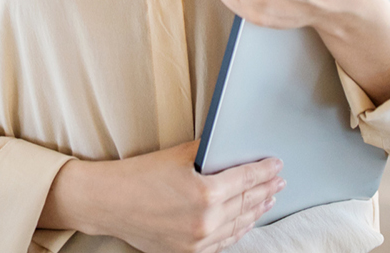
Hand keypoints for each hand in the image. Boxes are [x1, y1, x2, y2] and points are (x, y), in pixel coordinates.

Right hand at [41, 141, 282, 252]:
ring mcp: (198, 241)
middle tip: (280, 180)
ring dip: (257, 211)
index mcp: (206, 193)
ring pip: (238, 225)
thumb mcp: (179, 155)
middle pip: (247, 203)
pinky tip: (246, 222)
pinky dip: (237, 230)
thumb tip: (231, 146)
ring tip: (269, 199)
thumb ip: (209, 152)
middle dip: (266, 189)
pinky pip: (222, 242)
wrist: (109, 203)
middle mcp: (206, 221)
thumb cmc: (140, 175)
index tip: (277, 164)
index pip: (247, 179)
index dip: (265, 170)